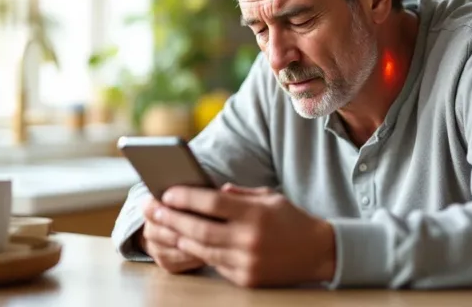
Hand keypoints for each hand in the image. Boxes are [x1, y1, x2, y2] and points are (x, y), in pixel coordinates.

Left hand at [146, 183, 335, 287]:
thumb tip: (212, 192)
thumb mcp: (269, 197)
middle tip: (152, 210)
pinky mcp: (246, 279)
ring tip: (163, 227)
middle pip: (199, 228)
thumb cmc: (291, 220)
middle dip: (172, 218)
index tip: (166, 192)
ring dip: (179, 236)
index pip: (211, 203)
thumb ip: (238, 195)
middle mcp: (249, 239)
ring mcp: (246, 262)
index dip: (185, 197)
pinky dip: (199, 252)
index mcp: (255, 214)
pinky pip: (215, 264)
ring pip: (202, 249)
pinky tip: (185, 242)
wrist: (319, 253)